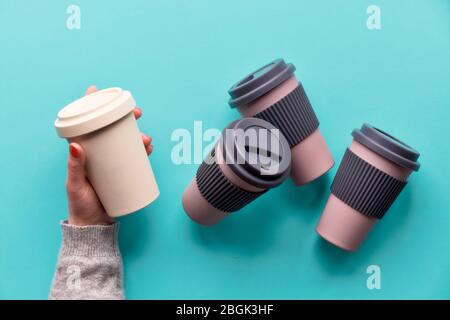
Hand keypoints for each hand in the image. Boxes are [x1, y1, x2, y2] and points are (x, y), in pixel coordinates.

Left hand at [66, 85, 152, 225]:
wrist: (94, 226)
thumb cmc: (80, 205)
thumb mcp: (76, 184)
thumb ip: (75, 167)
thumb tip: (75, 145)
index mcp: (83, 153)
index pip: (87, 124)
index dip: (93, 105)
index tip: (98, 91)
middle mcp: (98, 154)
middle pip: (112, 129)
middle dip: (125, 118)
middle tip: (137, 114)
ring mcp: (111, 163)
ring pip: (125, 142)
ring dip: (137, 135)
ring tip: (146, 141)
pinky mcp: (122, 172)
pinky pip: (133, 157)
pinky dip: (142, 150)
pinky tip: (148, 148)